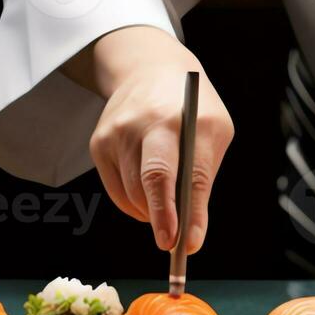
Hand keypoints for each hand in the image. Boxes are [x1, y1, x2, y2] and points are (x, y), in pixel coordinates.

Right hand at [77, 26, 234, 252]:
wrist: (149, 69)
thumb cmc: (192, 110)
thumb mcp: (214, 131)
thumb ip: (202, 176)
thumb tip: (188, 229)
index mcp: (190, 119)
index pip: (192, 173)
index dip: (192, 213)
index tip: (191, 244)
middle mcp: (150, 123)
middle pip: (154, 179)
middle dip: (162, 218)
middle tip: (170, 244)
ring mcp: (120, 132)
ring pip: (133, 192)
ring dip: (151, 213)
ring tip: (166, 215)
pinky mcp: (99, 143)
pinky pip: (117, 190)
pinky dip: (133, 203)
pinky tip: (146, 198)